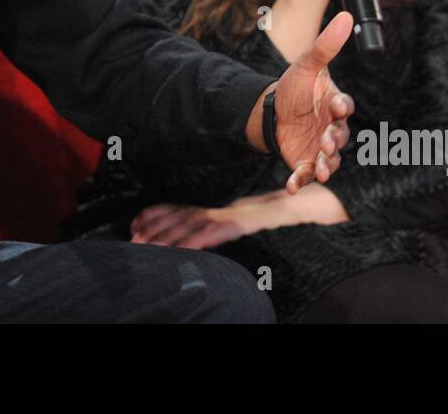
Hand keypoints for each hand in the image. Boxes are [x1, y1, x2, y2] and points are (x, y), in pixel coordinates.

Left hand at [130, 184, 349, 249]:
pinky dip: (199, 239)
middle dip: (156, 225)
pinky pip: (219, 231)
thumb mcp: (252, 219)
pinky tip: (184, 246)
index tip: (138, 221)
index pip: (186, 210)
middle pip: (183, 216)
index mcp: (226, 209)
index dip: (160, 214)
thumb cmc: (287, 211)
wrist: (315, 202)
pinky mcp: (246, 222)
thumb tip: (209, 232)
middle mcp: (226, 209)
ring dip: (168, 235)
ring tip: (146, 244)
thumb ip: (232, 222)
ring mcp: (235, 215)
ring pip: (195, 224)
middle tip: (132, 235)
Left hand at [252, 11, 355, 192]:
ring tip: (321, 170)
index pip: (344, 107)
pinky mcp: (305, 161)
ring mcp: (320, 147)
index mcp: (335, 104)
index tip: (337, 105)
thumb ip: (327, 44)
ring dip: (326, 165)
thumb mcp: (307, 64)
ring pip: (330, 160)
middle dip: (334, 140)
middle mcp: (332, 128)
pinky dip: (300, 181)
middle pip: (339, 137)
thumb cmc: (296, 87)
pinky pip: (306, 174)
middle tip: (326, 140)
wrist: (273, 110)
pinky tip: (292, 186)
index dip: (341, 107)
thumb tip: (346, 15)